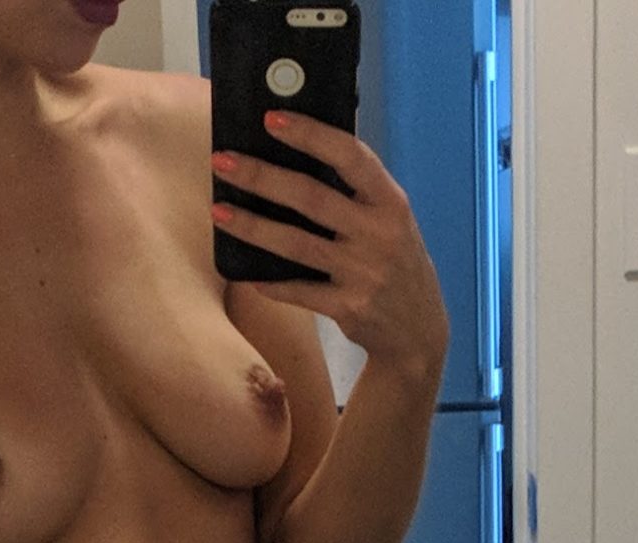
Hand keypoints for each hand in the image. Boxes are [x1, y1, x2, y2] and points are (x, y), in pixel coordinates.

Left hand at [212, 113, 448, 385]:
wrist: (418, 328)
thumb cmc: (394, 261)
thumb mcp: (390, 219)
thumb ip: (356, 193)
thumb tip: (297, 158)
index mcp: (390, 201)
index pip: (350, 156)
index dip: (310, 135)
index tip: (271, 119)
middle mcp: (379, 233)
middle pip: (311, 197)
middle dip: (262, 176)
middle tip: (222, 161)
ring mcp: (363, 273)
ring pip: (296, 244)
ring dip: (253, 226)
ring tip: (218, 211)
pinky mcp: (349, 308)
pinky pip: (298, 292)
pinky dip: (268, 281)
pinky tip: (242, 270)